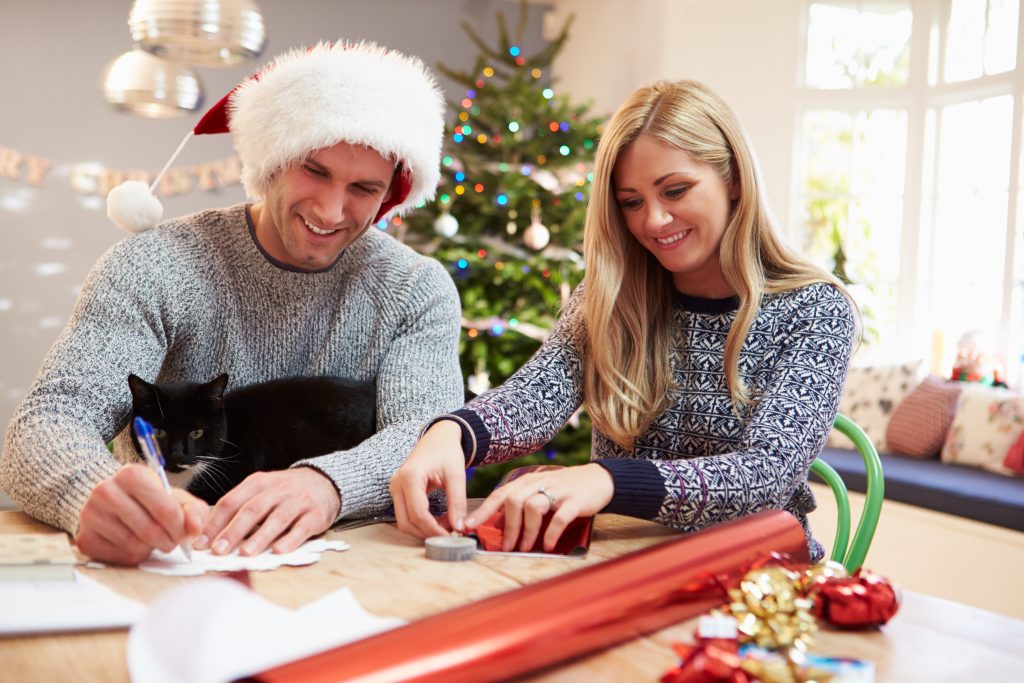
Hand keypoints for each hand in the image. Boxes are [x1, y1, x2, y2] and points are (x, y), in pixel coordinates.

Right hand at [76, 463, 208, 564]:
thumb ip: (193, 511)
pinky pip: (119, 557)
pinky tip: (136, 544)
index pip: (165, 509)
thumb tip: (195, 530)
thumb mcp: (175, 497)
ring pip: (134, 546)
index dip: (181, 527)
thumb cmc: (148, 499)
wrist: (112, 501)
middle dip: (168, 541)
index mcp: (131, 475)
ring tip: (153, 539)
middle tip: (172, 541)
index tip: (187, 534)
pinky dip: (134, 556)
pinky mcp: (85, 538)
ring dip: (151, 548)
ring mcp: (90, 515)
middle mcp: (105, 491)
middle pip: (149, 530)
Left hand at [194, 467, 339, 555]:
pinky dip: (290, 540)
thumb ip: (241, 507)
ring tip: (245, 554)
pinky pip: (302, 528)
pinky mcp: (316, 514)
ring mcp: (298, 501)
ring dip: (259, 537)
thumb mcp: (263, 490)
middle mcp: (279, 489)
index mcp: (259, 482)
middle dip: (233, 531)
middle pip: (252, 509)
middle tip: (219, 550)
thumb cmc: (286, 492)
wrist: (324, 481)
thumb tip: (212, 534)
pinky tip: (278, 551)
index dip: (215, 522)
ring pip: (277, 518)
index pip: (232, 501)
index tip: (201, 542)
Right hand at [390, 420, 466, 538]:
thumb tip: (459, 528)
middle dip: (427, 533)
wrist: (439, 437)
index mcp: (410, 477)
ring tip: (446, 525)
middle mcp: (397, 483)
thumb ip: (458, 502)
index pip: (418, 514)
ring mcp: (394, 488)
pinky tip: (439, 519)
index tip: (451, 537)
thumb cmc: (447, 452)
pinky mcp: (398, 491)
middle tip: (449, 535)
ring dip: (424, 529)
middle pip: (406, 522)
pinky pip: (405, 514)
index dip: (434, 530)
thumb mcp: (457, 475)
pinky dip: (421, 522)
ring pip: (403, 521)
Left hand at [466, 464, 613, 552]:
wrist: (599, 479)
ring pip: (533, 508)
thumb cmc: (565, 489)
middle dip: (508, 527)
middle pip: (513, 502)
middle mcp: (539, 483)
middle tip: (506, 546)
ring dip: (527, 531)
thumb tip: (502, 526)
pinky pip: (559, 518)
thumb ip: (522, 502)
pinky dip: (551, 533)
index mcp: (527, 482)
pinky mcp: (575, 501)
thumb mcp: (541, 490)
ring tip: (525, 548)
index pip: (500, 494)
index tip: (468, 526)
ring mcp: (557, 491)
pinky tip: (549, 544)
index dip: (483, 510)